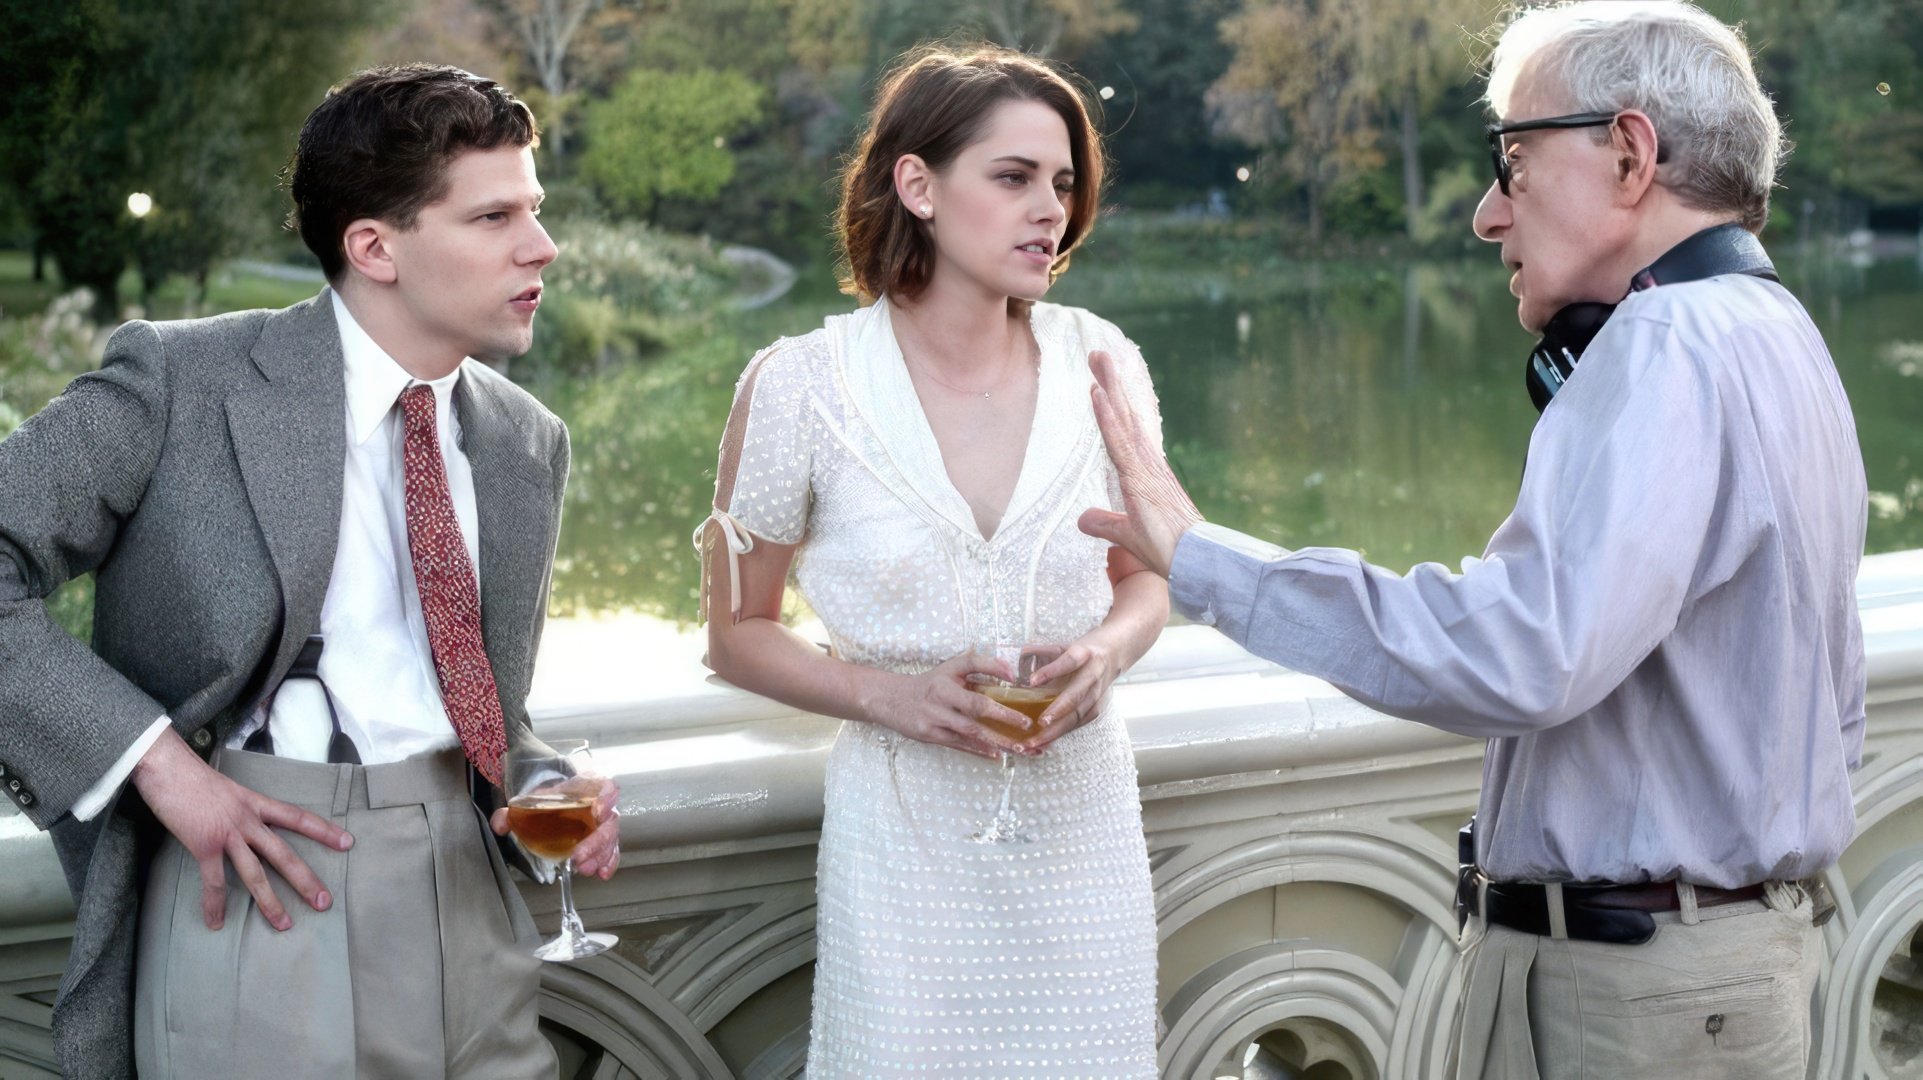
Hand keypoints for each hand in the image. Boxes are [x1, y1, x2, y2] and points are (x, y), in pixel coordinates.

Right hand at [130, 728, 353, 931]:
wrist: (166, 766)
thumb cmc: (193, 777)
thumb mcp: (229, 789)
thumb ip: (241, 808)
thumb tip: (246, 824)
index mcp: (256, 803)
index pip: (298, 817)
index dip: (324, 830)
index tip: (347, 842)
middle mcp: (248, 819)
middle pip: (284, 854)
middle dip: (305, 880)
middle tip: (325, 902)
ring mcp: (227, 833)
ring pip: (256, 873)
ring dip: (270, 902)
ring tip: (284, 924)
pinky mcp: (204, 844)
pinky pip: (213, 881)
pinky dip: (214, 904)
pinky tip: (216, 922)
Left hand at [490, 775, 622, 880]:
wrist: (553, 808)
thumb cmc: (548, 803)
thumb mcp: (530, 802)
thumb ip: (511, 812)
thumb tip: (500, 824)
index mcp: (583, 788)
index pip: (604, 785)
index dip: (606, 797)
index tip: (598, 811)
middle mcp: (599, 806)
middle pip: (607, 821)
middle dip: (596, 841)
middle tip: (578, 856)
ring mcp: (602, 825)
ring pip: (610, 839)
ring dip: (599, 855)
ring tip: (584, 869)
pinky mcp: (603, 842)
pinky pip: (611, 852)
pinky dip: (608, 863)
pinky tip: (601, 874)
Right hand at [858, 652, 1037, 759]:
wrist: (892, 700)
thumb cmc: (929, 684)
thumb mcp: (950, 668)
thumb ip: (979, 664)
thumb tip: (1010, 672)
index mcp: (946, 680)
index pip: (973, 668)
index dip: (994, 671)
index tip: (1016, 681)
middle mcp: (940, 699)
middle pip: (976, 708)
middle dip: (1004, 717)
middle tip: (1026, 725)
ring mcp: (935, 719)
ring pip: (971, 732)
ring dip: (996, 740)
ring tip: (1019, 748)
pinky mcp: (931, 736)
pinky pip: (960, 744)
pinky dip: (979, 750)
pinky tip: (996, 755)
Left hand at [1020, 639, 1122, 750]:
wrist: (1115, 653)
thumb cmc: (1084, 650)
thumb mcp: (1064, 645)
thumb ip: (1042, 651)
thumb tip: (1020, 655)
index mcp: (1084, 654)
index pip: (1069, 662)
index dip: (1051, 671)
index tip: (1032, 681)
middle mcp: (1093, 675)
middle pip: (1076, 695)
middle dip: (1058, 710)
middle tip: (1040, 723)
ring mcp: (1097, 694)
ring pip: (1077, 714)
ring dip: (1057, 730)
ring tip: (1036, 741)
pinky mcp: (1096, 707)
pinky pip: (1078, 722)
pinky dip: (1061, 733)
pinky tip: (1045, 742)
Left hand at [1078, 350, 1202, 576]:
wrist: (1195, 562)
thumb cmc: (1169, 551)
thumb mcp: (1128, 535)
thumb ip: (1106, 523)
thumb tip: (1083, 519)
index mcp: (1144, 472)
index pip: (1124, 431)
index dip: (1113, 404)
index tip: (1101, 379)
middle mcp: (1146, 462)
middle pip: (1125, 415)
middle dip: (1111, 383)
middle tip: (1097, 352)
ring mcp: (1145, 467)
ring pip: (1122, 419)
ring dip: (1109, 387)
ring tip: (1097, 357)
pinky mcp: (1141, 477)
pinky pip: (1119, 441)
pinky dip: (1107, 417)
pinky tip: (1097, 394)